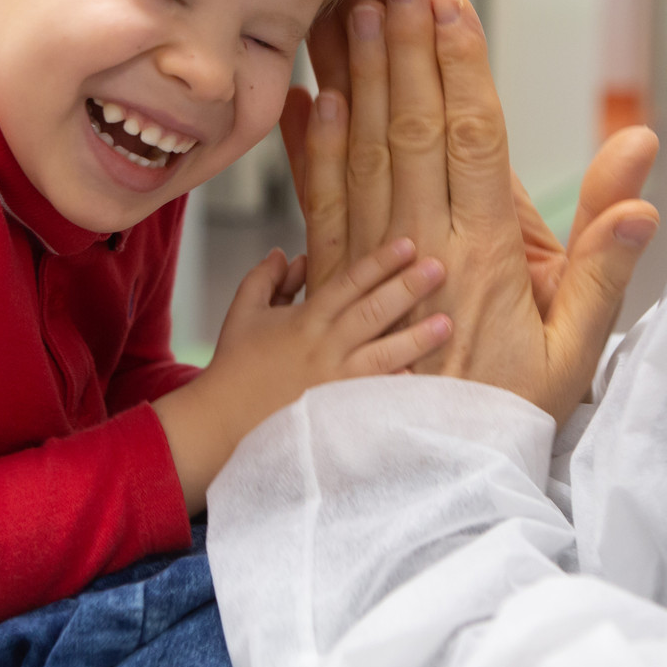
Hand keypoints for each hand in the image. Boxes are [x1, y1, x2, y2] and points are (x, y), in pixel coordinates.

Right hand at [152, 237, 449, 512]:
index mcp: (304, 319)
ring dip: (415, 338)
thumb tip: (291, 254)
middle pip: (372, 311)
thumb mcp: (243, 312)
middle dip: (407, 287)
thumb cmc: (233, 366)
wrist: (221, 422)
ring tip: (446, 323)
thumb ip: (267, 278)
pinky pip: (373, 397)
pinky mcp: (336, 413)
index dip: (379, 262)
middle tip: (439, 267)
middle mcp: (323, 346)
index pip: (349, 283)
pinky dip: (395, 387)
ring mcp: (332, 381)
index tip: (407, 244)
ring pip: (382, 354)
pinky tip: (418, 377)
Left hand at [281, 0, 659, 421]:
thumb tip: (640, 168)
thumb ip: (604, 259)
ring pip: (359, 148)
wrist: (420, 480)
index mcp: (485, 251)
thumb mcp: (574, 349)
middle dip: (398, 43)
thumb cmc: (505, 412)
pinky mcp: (333, 280)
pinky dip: (309, 145)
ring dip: (350, 72)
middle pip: (409, 126)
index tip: (448, 3)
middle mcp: (422, 244)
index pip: (472, 139)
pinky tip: (305, 95)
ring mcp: (370, 259)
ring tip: (343, 3)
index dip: (459, 66)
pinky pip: (318, 201)